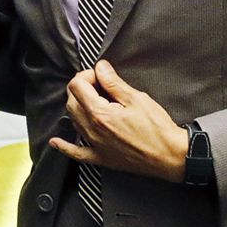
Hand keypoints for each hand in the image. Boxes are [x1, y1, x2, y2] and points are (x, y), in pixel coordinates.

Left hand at [49, 59, 189, 181]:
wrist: (170, 156)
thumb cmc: (157, 128)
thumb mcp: (136, 99)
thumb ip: (113, 83)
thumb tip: (100, 67)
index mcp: (99, 113)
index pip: (77, 86)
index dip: (86, 75)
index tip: (100, 75)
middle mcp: (91, 130)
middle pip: (71, 102)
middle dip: (81, 88)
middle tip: (99, 85)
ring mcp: (94, 145)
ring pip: (73, 121)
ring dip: (77, 107)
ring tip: (94, 101)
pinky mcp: (101, 158)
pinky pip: (76, 153)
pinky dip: (64, 146)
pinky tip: (55, 141)